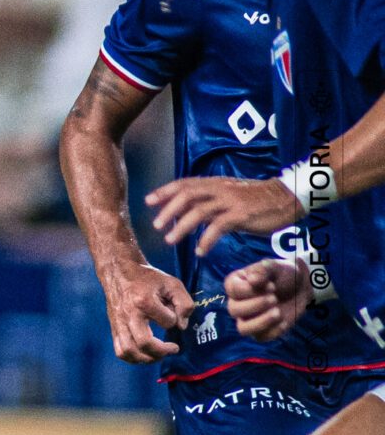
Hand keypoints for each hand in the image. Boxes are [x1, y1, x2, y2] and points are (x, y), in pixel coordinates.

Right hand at [98, 261, 194, 363]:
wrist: (119, 272)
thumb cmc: (148, 278)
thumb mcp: (172, 284)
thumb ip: (184, 304)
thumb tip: (181, 326)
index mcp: (144, 301)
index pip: (168, 321)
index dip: (175, 320)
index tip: (175, 313)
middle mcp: (129, 314)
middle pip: (144, 343)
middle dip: (162, 351)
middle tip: (173, 348)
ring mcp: (119, 323)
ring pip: (129, 351)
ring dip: (147, 358)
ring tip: (159, 354)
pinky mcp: (115, 328)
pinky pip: (120, 351)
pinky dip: (133, 358)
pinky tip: (145, 354)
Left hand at [147, 174, 299, 251]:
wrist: (285, 198)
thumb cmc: (256, 199)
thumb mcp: (228, 194)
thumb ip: (208, 200)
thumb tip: (185, 211)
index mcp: (215, 183)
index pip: (184, 184)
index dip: (165, 191)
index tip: (148, 201)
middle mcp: (220, 189)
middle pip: (187, 195)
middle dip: (168, 210)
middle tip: (156, 225)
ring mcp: (230, 201)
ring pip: (199, 212)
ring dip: (182, 227)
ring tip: (170, 240)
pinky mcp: (241, 215)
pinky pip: (218, 228)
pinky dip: (206, 240)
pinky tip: (200, 251)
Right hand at [226, 257, 310, 340]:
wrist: (300, 286)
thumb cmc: (282, 274)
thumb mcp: (274, 266)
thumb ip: (262, 270)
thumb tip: (252, 280)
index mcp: (235, 284)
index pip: (233, 291)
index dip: (251, 290)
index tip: (271, 285)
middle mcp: (237, 303)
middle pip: (235, 310)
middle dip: (257, 305)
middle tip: (275, 298)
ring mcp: (247, 319)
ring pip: (243, 329)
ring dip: (261, 322)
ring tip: (278, 312)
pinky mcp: (261, 330)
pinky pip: (261, 337)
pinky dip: (274, 331)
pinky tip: (285, 321)